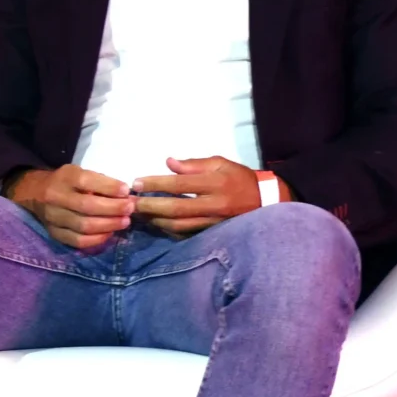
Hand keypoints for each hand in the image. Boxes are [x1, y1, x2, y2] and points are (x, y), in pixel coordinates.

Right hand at [6, 164, 135, 252]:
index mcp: (64, 177)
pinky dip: (96, 239)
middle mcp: (55, 197)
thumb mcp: (79, 172)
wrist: (35, 193)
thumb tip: (125, 194)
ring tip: (125, 222)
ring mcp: (53, 217)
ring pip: (83, 226)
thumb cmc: (67, 181)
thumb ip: (99, 181)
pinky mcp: (54, 233)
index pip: (87, 182)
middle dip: (113, 209)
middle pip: (87, 206)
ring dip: (108, 225)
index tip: (126, 191)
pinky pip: (77, 241)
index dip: (109, 187)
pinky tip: (109, 233)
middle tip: (130, 209)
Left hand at [132, 156, 277, 236]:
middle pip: (176, 208)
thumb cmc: (240, 178)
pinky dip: (168, 230)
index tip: (137, 183)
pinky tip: (156, 223)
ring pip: (179, 225)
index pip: (180, 184)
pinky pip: (186, 234)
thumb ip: (194, 164)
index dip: (156, 183)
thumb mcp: (221, 163)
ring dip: (156, 220)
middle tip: (131, 203)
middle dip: (150, 205)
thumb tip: (169, 163)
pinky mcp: (213, 232)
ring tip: (140, 213)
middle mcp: (215, 204)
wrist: (265, 201)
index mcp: (216, 183)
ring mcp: (214, 221)